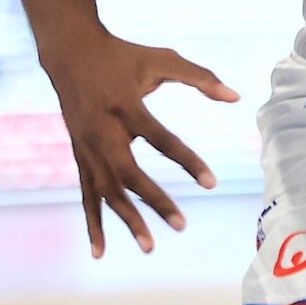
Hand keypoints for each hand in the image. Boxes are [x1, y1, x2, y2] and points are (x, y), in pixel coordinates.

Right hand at [39, 30, 239, 256]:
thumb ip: (200, 77)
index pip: (161, 138)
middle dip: (155, 200)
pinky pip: (86, 194)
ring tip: (150, 246)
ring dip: (127, 219)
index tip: (211, 182)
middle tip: (181, 225)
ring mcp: (87, 146)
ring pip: (107, 190)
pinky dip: (93, 223)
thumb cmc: (122, 55)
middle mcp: (103, 130)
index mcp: (126, 105)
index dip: (187, 161)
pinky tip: (101, 251)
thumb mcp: (161, 59)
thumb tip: (236, 97)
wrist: (69, 53)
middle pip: (129, 173)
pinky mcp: (79, 156)